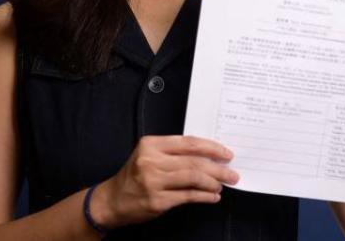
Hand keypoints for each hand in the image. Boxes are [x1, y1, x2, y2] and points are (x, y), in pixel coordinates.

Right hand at [92, 135, 239, 228]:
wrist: (111, 201)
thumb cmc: (134, 176)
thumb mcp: (149, 156)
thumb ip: (174, 153)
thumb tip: (209, 155)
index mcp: (151, 145)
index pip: (189, 143)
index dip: (211, 147)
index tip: (226, 153)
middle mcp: (151, 161)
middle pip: (194, 161)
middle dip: (218, 167)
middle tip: (232, 172)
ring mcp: (153, 181)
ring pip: (193, 178)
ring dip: (213, 182)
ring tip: (222, 185)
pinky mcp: (157, 200)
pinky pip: (188, 196)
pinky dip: (204, 196)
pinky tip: (213, 196)